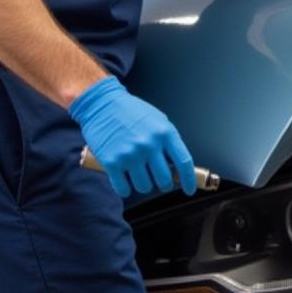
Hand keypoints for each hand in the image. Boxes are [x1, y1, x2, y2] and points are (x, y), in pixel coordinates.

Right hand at [68, 76, 195, 197]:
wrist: (102, 103)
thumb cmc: (131, 111)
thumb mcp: (158, 120)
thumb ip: (168, 141)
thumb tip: (176, 166)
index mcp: (164, 133)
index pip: (184, 162)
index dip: (189, 180)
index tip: (189, 189)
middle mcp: (149, 144)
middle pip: (164, 180)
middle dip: (164, 184)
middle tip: (159, 180)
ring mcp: (130, 154)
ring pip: (145, 187)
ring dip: (144, 185)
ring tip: (139, 174)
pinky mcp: (112, 162)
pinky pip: (123, 189)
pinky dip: (125, 189)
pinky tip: (125, 180)